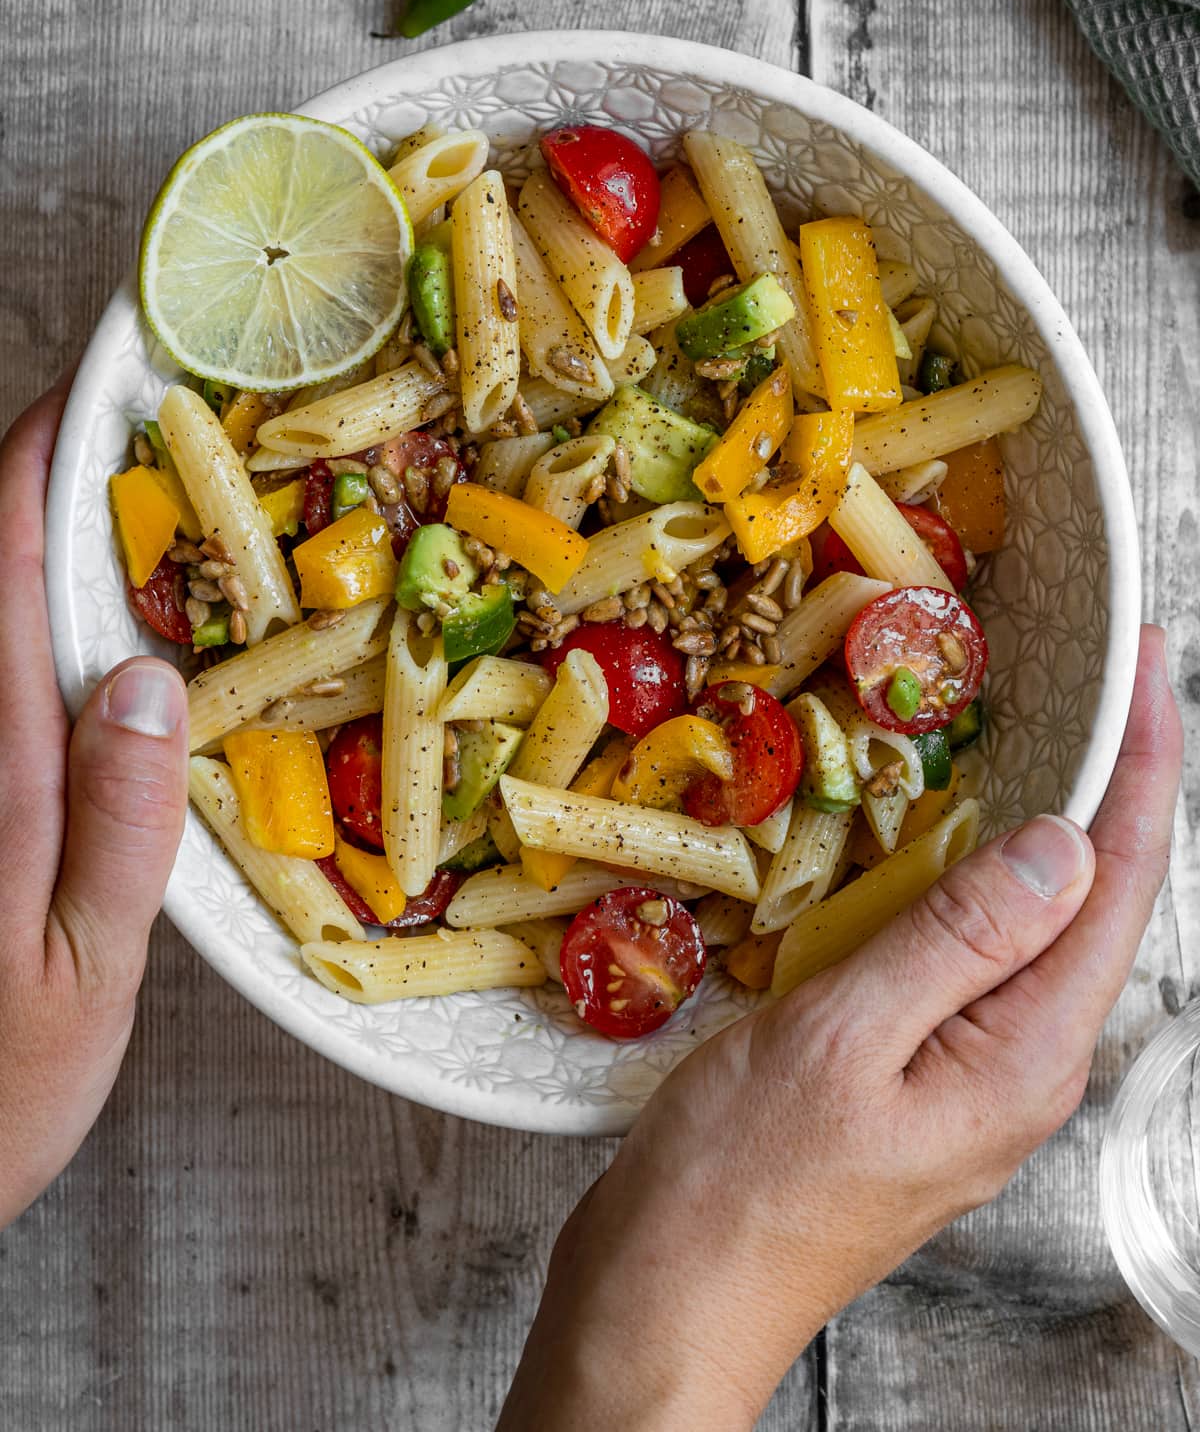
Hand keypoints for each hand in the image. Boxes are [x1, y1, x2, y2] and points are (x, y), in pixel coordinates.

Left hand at [0, 380, 187, 1226]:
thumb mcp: (85, 973)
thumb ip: (118, 823)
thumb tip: (148, 677)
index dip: (35, 463)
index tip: (92, 380)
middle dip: (39, 475)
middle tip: (127, 416)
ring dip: (38, 542)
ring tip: (124, 493)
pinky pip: (5, 676)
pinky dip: (35, 615)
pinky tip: (100, 624)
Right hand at [499, 628, 1180, 1430]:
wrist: (668, 1298)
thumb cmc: (737, 1184)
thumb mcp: (842, 1039)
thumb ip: (955, 939)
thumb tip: (1062, 846)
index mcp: (1024, 1057)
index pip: (1118, 886)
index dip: (1144, 768)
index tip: (1150, 665)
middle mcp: (1020, 1068)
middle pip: (1094, 903)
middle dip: (1111, 784)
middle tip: (1109, 678)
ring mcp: (970, 1077)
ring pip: (1034, 928)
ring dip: (1047, 825)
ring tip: (1055, 733)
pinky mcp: (915, 1077)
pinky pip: (971, 958)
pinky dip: (973, 879)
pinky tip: (947, 841)